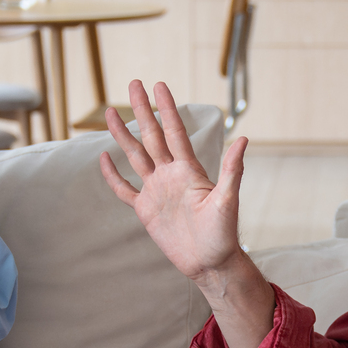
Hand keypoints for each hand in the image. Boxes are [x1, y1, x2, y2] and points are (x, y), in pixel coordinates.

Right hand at [98, 79, 275, 347]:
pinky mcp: (146, 210)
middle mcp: (170, 175)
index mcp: (189, 170)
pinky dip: (113, 175)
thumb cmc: (224, 234)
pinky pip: (125, 189)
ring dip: (123, 134)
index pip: (174, 132)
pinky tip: (104, 157)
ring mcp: (156, 190)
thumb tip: (243, 138)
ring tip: (111, 112)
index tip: (158, 85)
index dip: (167, 109)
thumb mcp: (228, 200)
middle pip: (151, 136)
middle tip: (133, 83)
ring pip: (135, 156)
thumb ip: (232, 169)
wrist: (210, 263)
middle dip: (142, 110)